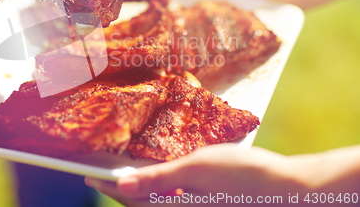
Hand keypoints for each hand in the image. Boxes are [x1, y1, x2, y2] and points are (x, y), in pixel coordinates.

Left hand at [85, 144, 314, 206]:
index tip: (85, 174)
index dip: (106, 185)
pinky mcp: (204, 203)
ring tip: (125, 169)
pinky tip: (160, 173)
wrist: (286, 188)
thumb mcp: (196, 169)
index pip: (130, 198)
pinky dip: (160, 187)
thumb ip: (157, 179)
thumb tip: (122, 183)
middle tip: (101, 170)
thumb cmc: (242, 175)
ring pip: (156, 200)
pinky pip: (173, 198)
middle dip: (120, 187)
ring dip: (139, 186)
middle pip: (141, 201)